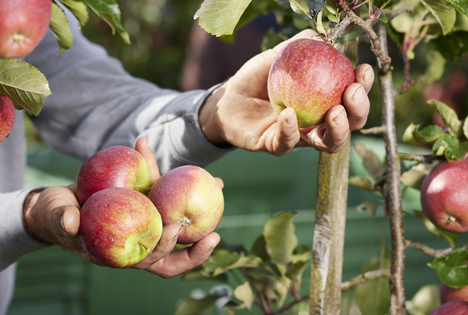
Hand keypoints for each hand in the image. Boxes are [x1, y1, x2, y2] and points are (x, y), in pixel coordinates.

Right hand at [23, 137, 220, 277]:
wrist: (60, 202)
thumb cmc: (55, 214)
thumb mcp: (55, 216)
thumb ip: (61, 219)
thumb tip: (70, 223)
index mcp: (121, 253)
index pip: (151, 262)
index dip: (167, 250)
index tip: (176, 228)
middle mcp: (139, 241)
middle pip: (175, 252)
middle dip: (197, 245)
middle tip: (216, 231)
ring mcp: (145, 224)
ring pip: (179, 224)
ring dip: (202, 210)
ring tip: (218, 186)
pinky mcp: (147, 206)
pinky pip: (168, 198)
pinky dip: (182, 185)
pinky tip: (197, 171)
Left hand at [199, 29, 372, 154]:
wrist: (227, 98)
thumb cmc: (257, 77)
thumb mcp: (278, 55)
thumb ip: (299, 45)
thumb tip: (323, 36)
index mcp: (323, 100)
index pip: (351, 98)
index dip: (363, 87)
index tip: (362, 71)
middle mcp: (317, 122)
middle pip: (350, 125)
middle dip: (359, 110)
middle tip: (352, 93)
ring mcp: (299, 137)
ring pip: (328, 144)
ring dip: (338, 130)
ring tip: (335, 111)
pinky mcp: (276, 146)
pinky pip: (288, 143)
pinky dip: (291, 130)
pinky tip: (289, 114)